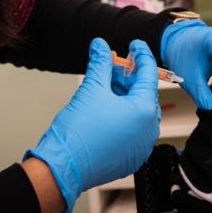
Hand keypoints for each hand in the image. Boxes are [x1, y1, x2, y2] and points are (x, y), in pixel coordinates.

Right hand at [26, 38, 160, 212]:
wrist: (63, 167)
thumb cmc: (78, 133)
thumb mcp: (91, 89)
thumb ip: (100, 63)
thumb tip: (101, 46)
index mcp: (144, 111)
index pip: (149, 74)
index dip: (142, 55)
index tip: (136, 45)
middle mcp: (149, 130)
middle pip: (143, 93)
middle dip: (128, 77)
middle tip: (112, 65)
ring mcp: (141, 146)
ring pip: (136, 111)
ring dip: (123, 95)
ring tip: (103, 85)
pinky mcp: (130, 157)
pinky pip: (131, 129)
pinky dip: (121, 114)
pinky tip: (105, 106)